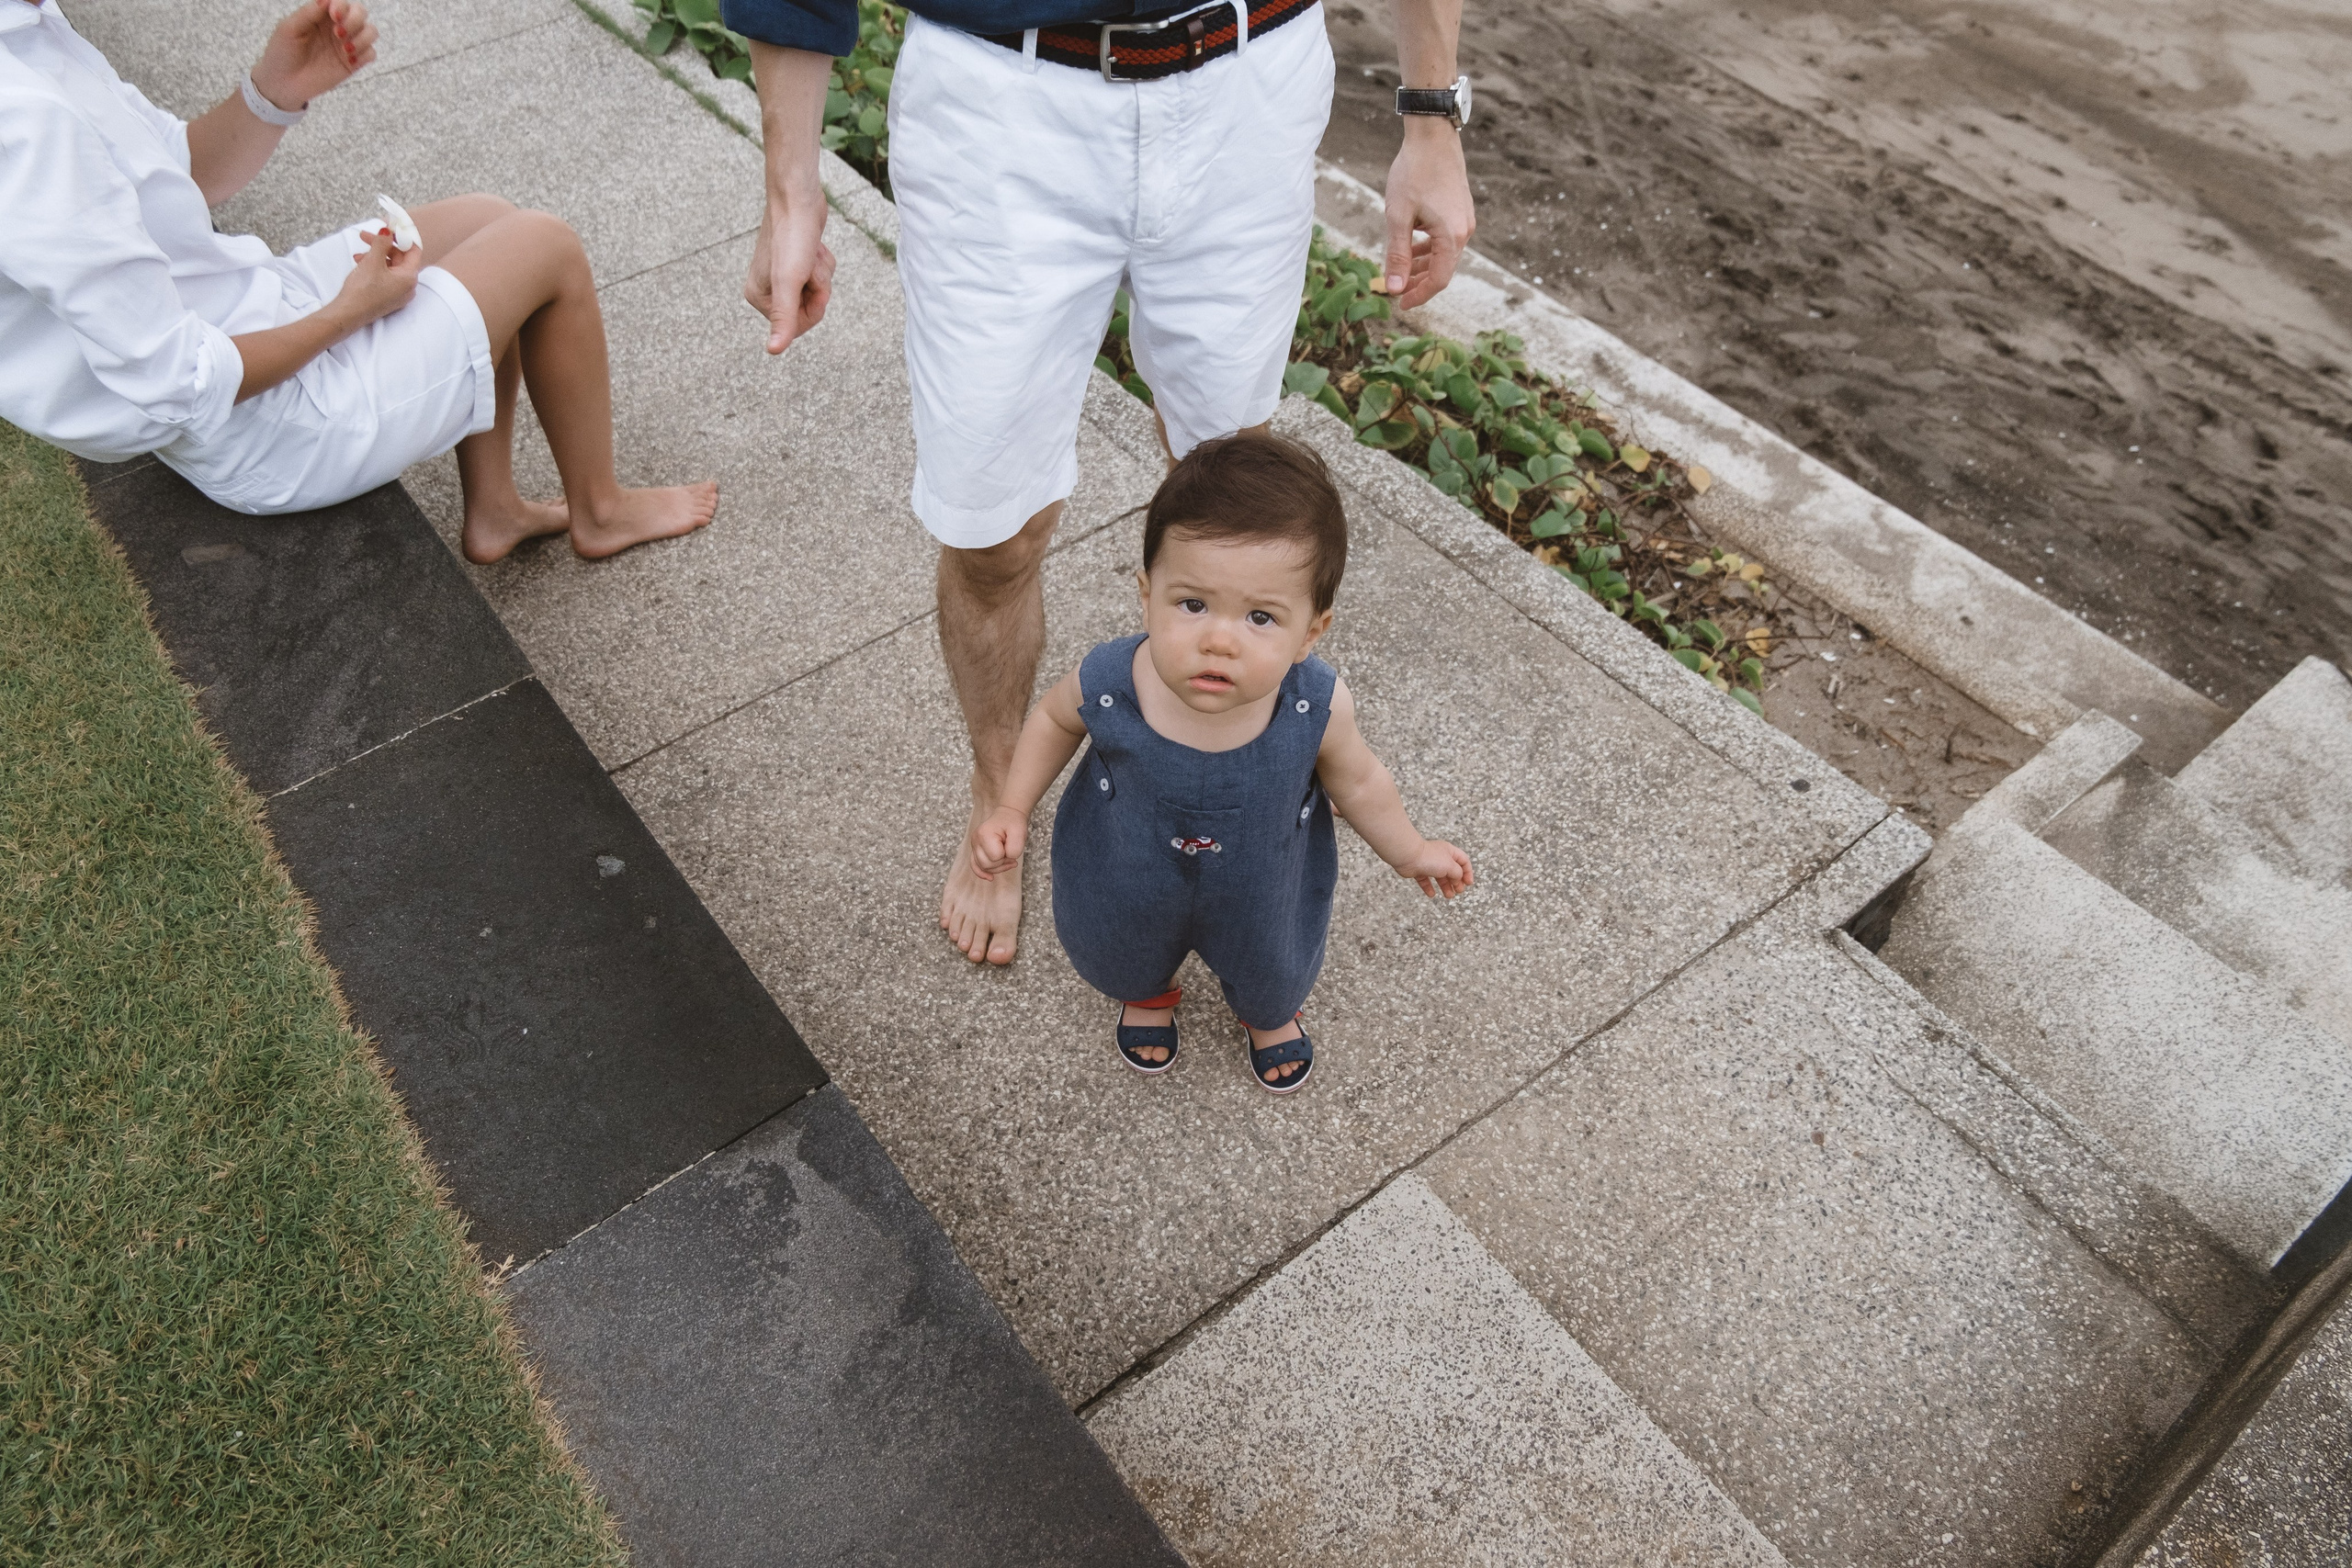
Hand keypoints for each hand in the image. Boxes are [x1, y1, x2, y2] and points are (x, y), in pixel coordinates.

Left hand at [252, 0, 375, 110]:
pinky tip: (349, 61)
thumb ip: (308, 12)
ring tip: (345, 50)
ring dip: (363, 37)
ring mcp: (346, 44)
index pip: (341, 2)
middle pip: (361, 12)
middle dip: (355, 19)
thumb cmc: (282, 52)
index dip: (342, 6)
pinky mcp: (353, 63)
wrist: (284, 83)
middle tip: (339, 33)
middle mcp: (337, 26)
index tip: (334, 16)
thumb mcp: (289, 28)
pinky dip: (365, 54)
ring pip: (371, 31)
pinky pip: (371, 53)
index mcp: (321, 14)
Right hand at [333, 228, 421, 328]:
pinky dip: (374, 267)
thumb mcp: (372, 261)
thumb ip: (382, 243)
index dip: (402, 236)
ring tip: (357, 255)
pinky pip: (385, 277)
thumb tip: (388, 231)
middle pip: (399, 258)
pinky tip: (359, 264)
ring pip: (390, 267)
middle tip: (364, 236)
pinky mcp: (388, 297)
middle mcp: (408, 287)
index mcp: (410, 278)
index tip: (388, 226)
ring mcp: (399, 294)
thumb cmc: (363, 289)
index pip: (414, 250)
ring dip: (375, 256)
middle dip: (382, 245)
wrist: (348, 314)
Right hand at [745, 180, 834, 354]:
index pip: (796, 327)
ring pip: (817, 291)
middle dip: (818, 288)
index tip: (811, 284)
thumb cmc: (792, 238)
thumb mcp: (789, 282)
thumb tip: (772, 351)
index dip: (813, 308)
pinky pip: (819, 276)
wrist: (799, 198)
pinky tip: (814, 246)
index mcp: (758, 298)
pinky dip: (823, 262)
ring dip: (822, 273)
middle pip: (808, 310)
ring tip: (810, 252)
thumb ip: (783, 319)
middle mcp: (767, 289)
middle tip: (810, 265)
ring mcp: (782, 275)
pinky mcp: (797, 262)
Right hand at [969, 807, 1028, 880]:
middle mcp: (976, 840)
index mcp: (984, 834)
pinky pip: (975, 865)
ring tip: (1008, 860)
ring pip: (982, 867)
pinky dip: (982, 873)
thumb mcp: (1020, 833)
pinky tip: (990, 877)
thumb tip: (1007, 859)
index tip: (1011, 846)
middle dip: (1002, 863)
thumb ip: (1014, 849)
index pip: (995, 857)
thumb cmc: (1013, 823)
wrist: (1008, 815)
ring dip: (997, 868)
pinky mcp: (975, 849)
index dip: (1006, 856)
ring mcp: (974, 845)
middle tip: (1012, 856)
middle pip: (986, 864)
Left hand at [1383, 119, 1474, 308]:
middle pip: (1443, 269)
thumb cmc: (1413, 172)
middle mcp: (1464, 230)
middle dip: (1418, 283)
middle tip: (1395, 291)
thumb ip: (1397, 255)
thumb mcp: (1398, 216)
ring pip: (1444, 255)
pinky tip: (1412, 246)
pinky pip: (1446, 239)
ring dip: (1422, 266)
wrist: (1432, 135)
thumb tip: (1394, 288)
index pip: (1438, 280)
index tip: (1399, 305)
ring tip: (1400, 271)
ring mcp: (1465, 219)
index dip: (1419, 295)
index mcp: (1452, 235)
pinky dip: (1429, 249)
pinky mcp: (1461, 210)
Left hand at [1392, 838, 1472, 899]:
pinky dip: (1429, 888)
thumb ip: (1457, 874)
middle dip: (1457, 882)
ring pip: (1439, 877)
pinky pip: (1425, 881)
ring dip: (1445, 887)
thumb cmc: (1430, 858)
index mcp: (1450, 852)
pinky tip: (1432, 894)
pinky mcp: (1418, 871)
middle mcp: (1440, 857)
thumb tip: (1458, 880)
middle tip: (1459, 891)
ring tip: (1448, 896)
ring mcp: (1429, 864)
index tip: (1468, 883)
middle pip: (1452, 870)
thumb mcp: (1450, 866)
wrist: (1408, 856)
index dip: (1468, 872)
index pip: (1463, 861)